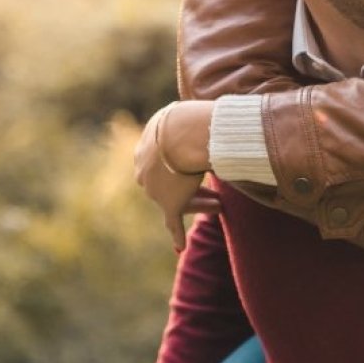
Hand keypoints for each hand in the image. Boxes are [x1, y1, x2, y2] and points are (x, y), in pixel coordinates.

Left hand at [133, 102, 219, 250]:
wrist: (182, 135)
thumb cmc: (186, 121)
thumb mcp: (182, 116)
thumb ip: (188, 122)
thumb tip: (203, 119)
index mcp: (145, 147)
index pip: (164, 161)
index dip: (182, 164)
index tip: (197, 166)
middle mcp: (145, 170)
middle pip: (169, 181)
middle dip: (191, 184)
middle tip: (211, 188)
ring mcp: (155, 189)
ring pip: (179, 199)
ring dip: (199, 203)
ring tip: (218, 206)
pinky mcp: (169, 204)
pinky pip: (173, 222)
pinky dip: (176, 234)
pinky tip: (180, 247)